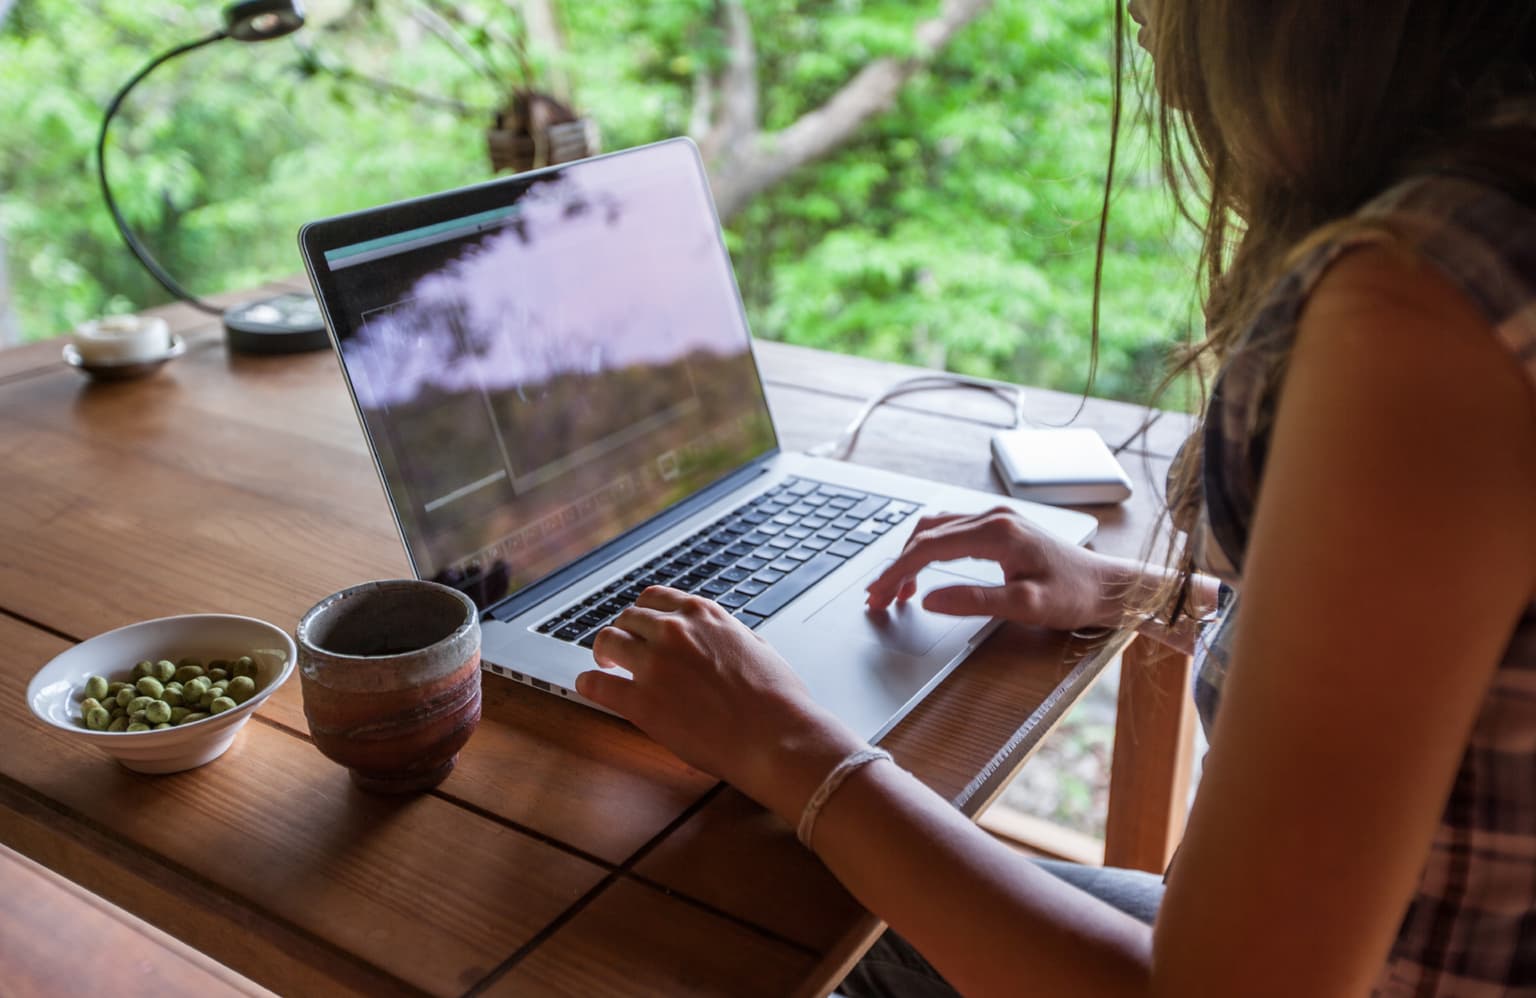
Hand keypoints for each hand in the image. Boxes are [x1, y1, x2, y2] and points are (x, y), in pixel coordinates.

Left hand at [577, 587, 864, 820]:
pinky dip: (589, 684)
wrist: (776, 736)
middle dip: (624, 633)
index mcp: (702, 614)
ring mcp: (654, 665)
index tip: (640, 627)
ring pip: (607, 642)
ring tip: (604, 666)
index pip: (654, 599)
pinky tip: (590, 687)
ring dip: (603, 653)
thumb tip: (716, 638)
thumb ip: (725, 634)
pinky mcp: (641, 702)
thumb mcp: (755, 645)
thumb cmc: (777, 698)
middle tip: (622, 650)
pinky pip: (597, 685)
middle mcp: (674, 631)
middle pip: (627, 619)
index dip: (643, 615)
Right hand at [865, 507, 1131, 631]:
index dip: (897, 572)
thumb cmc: (1073, 596)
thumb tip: (929, 599)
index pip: (928, 547)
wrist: (1106, 586)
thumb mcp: (1024, 605)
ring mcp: (995, 519)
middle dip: (896, 567)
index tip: (878, 594)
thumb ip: (974, 600)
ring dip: (908, 557)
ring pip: (934, 530)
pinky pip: (950, 532)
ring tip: (893, 590)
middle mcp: (991, 517)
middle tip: (876, 598)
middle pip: (925, 535)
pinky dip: (927, 551)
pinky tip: (922, 575)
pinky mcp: (999, 528)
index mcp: (995, 532)